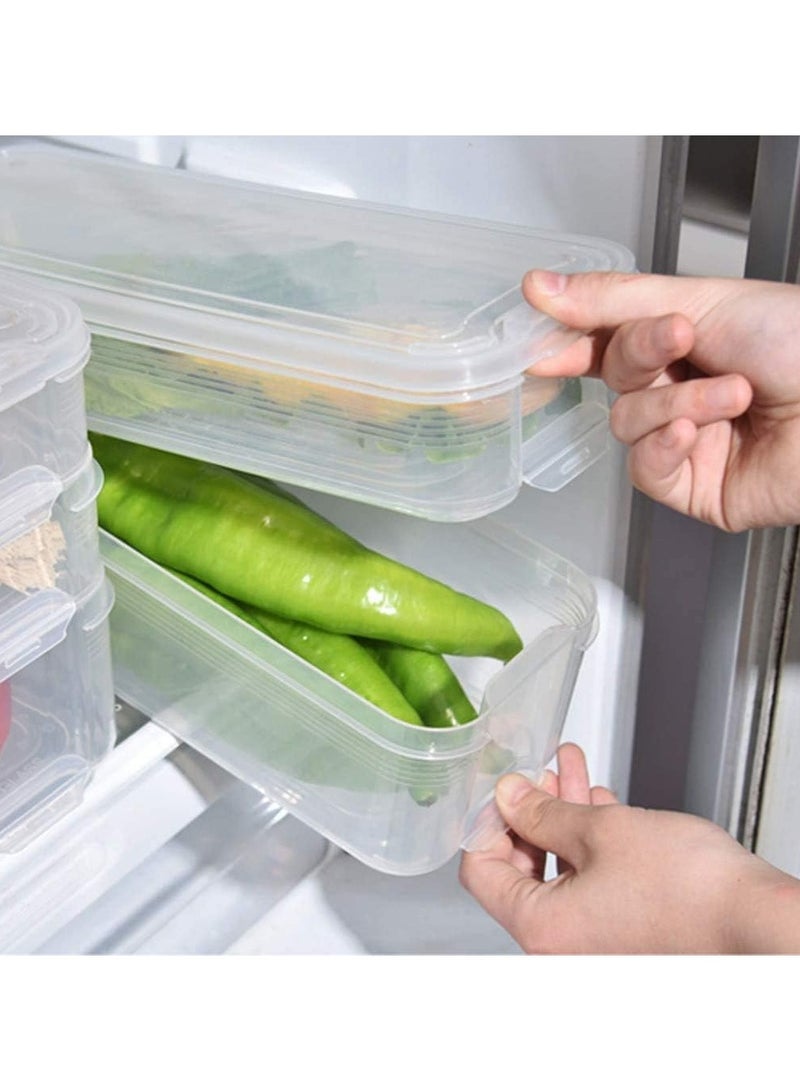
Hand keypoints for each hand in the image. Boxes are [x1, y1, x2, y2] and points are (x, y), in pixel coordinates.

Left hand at [459, 743, 799, 953]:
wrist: (756, 922)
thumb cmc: (690, 891)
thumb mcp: (601, 831)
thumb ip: (543, 812)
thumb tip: (509, 797)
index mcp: (541, 929)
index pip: (481, 872)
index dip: (488, 820)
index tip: (500, 790)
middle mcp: (561, 947)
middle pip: (519, 870)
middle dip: (530, 812)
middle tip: (539, 776)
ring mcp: (592, 943)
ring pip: (559, 871)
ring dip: (563, 818)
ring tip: (571, 773)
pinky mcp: (620, 933)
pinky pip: (589, 883)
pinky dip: (590, 843)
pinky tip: (601, 804)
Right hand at [522, 270, 799, 531]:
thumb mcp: (702, 299)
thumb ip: (613, 298)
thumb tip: (541, 287)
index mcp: (685, 341)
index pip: (609, 342)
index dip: (574, 343)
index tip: (543, 343)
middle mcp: (682, 391)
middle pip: (615, 380)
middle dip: (645, 357)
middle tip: (681, 338)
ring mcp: (687, 442)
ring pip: (628, 426)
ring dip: (675, 404)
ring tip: (732, 393)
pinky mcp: (695, 489)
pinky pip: (646, 471)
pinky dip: (666, 448)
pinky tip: (698, 432)